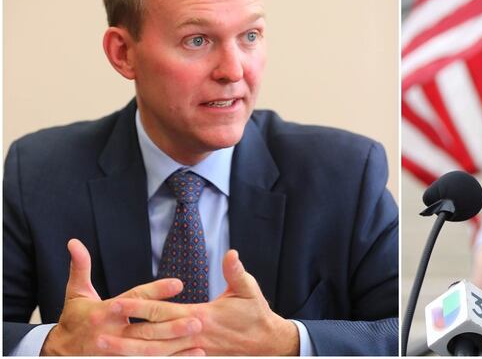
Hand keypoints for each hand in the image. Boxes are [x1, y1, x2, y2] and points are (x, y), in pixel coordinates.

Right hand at [41, 239, 204, 355]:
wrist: (59, 352)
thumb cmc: (74, 318)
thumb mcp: (76, 292)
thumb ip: (80, 266)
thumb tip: (74, 242)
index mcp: (103, 312)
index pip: (134, 299)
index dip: (156, 290)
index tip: (179, 283)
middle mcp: (111, 333)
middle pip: (145, 329)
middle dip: (171, 326)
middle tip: (196, 320)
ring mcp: (115, 352)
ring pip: (148, 351)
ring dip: (174, 348)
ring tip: (198, 343)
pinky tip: (190, 358)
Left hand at [111, 250, 299, 354]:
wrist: (266, 344)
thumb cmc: (256, 315)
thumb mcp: (249, 290)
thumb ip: (236, 272)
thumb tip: (231, 253)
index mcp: (201, 316)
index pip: (163, 311)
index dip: (139, 307)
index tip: (117, 302)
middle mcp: (191, 336)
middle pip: (150, 337)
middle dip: (122, 335)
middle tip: (95, 331)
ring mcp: (192, 351)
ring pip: (153, 354)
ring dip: (127, 352)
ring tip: (102, 349)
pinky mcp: (194, 358)